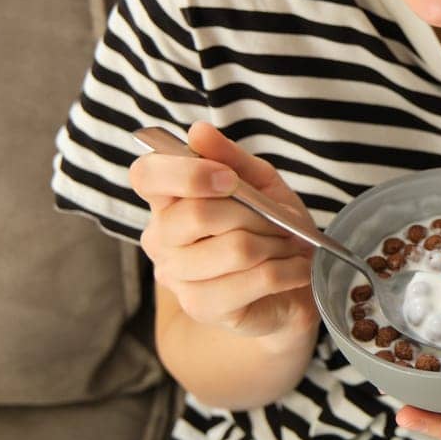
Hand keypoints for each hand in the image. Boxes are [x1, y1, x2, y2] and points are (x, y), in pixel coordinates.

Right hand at [130, 120, 318, 338]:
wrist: (290, 283)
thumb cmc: (270, 227)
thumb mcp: (259, 183)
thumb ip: (230, 157)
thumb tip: (198, 132)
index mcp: (167, 201)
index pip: (145, 175)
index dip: (186, 173)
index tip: (228, 178)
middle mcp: (160, 239)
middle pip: (197, 215)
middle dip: (254, 213)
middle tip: (279, 219)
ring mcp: (177, 278)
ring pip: (234, 248)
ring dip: (275, 242)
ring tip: (288, 244)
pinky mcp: (202, 308)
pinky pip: (254, 279)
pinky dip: (287, 270)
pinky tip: (295, 269)